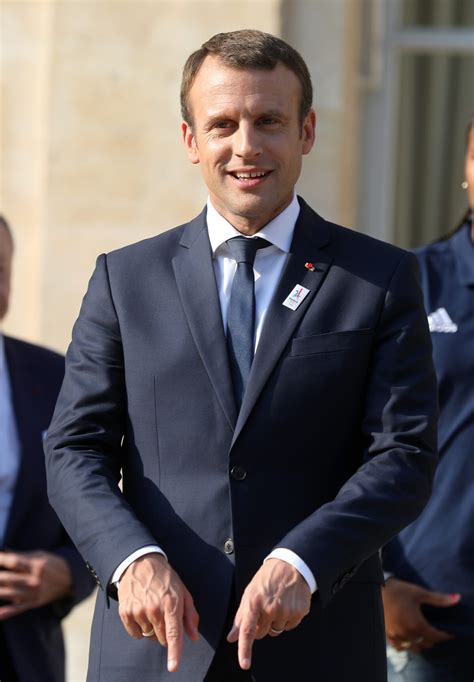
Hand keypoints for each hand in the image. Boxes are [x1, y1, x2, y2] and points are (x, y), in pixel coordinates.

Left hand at [0, 550, 72, 619]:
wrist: (69, 579)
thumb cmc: (52, 563)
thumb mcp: (40, 555)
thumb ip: (22, 556)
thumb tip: (3, 555)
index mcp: (37, 565)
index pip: (14, 562)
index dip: (1, 560)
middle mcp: (35, 580)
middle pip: (8, 579)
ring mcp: (34, 593)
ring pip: (9, 594)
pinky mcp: (33, 603)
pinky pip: (17, 609)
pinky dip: (6, 612)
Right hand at [117, 553, 198, 672]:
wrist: (140, 562)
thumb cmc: (165, 578)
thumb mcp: (183, 591)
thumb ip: (190, 615)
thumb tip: (193, 637)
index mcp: (171, 604)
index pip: (174, 634)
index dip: (174, 653)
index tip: (173, 667)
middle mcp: (154, 609)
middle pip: (162, 638)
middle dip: (165, 631)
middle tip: (164, 613)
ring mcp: (138, 611)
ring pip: (149, 636)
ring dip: (152, 628)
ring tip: (152, 608)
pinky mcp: (126, 612)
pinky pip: (135, 633)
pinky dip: (139, 628)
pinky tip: (141, 611)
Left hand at [227, 558, 310, 669]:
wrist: (291, 564)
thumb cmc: (268, 578)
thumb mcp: (250, 592)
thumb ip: (241, 616)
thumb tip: (232, 637)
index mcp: (254, 601)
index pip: (247, 630)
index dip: (245, 649)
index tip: (244, 663)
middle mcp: (270, 607)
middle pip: (261, 633)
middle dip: (261, 625)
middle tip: (264, 608)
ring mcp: (285, 611)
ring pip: (275, 631)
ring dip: (275, 621)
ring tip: (277, 602)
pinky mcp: (298, 613)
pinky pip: (289, 627)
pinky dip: (287, 619)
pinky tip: (287, 603)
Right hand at [382, 577, 458, 650]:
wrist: (374, 589)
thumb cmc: (398, 590)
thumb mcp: (419, 592)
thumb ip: (438, 599)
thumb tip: (457, 599)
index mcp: (417, 624)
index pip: (436, 637)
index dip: (444, 635)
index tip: (447, 632)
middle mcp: (407, 633)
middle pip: (425, 644)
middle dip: (432, 639)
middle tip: (434, 632)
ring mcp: (396, 635)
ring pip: (413, 647)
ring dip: (419, 643)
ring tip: (421, 635)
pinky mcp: (386, 634)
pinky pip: (399, 647)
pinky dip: (405, 645)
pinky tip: (406, 638)